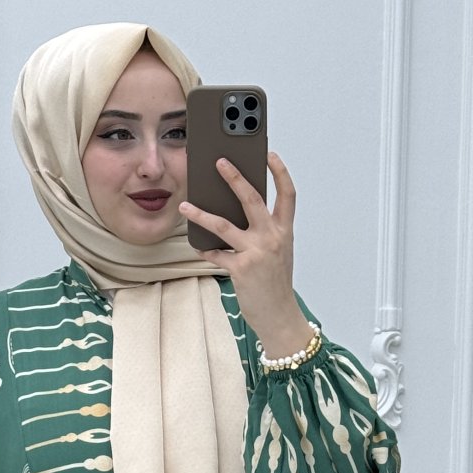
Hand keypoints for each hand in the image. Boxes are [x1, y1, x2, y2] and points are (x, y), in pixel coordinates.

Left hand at [179, 151, 311, 355]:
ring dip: (201, 214)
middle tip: (219, 162)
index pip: (287, 195)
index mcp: (284, 231)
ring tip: (185, 206)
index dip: (279, 172)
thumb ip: (263, 232)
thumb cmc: (275, 284)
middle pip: (252, 199)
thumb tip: (235, 214)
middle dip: (235, 177)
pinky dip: (205, 249)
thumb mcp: (277, 253)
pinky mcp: (241, 269)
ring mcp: (256, 252)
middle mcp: (272, 238)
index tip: (269, 154)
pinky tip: (197, 244)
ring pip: (223, 225)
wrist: (279, 317)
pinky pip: (216, 253)